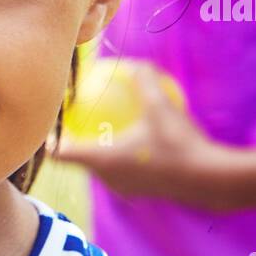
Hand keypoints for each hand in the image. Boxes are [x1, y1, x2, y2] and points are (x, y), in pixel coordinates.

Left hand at [54, 66, 241, 210]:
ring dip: (97, 151)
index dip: (48, 141)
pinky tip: (137, 141)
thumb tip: (135, 63)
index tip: (46, 126)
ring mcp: (122, 188)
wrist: (210, 180)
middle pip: (78, 160)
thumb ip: (144, 82)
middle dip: (73, 142)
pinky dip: (120, 157)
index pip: (60, 154)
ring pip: (100, 168)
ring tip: (102, 129)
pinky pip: (121, 172)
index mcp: (101, 160)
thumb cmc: (179, 143)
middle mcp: (106, 178)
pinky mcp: (140, 192)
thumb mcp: (160, 106)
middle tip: (74, 120)